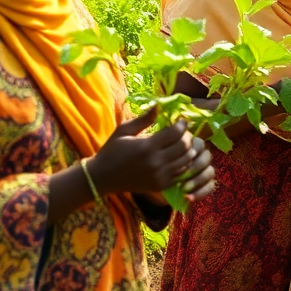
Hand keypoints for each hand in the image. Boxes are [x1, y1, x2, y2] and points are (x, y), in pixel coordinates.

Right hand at [89, 116, 212, 198]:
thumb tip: (159, 105)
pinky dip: (183, 163)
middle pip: (184, 146)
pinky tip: (176, 157)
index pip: (175, 133)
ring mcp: (160, 176)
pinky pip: (181, 173)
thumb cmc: (111, 150)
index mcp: (147, 147)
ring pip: (186, 160)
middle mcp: (156, 162)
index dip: (182, 125)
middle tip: (183, 132)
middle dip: (187, 136)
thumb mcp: (124, 131)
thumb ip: (143, 119)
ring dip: (188, 150)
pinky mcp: (161, 185)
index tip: (181, 121)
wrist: (103, 177)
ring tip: (182, 143)